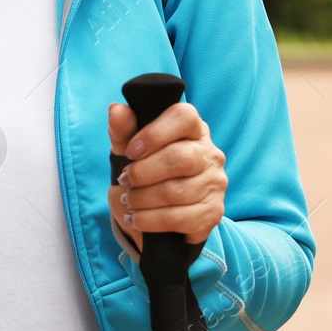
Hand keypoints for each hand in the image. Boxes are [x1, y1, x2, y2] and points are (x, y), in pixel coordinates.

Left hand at [106, 100, 226, 249]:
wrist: (157, 212)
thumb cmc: (146, 171)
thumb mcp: (130, 149)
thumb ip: (123, 130)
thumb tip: (116, 110)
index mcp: (193, 129)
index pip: (184, 117)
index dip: (154, 133)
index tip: (130, 151)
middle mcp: (210, 153)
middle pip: (180, 158)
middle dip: (143, 172)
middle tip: (123, 180)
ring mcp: (215, 183)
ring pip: (177, 192)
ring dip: (142, 199)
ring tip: (127, 200)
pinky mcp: (213, 212)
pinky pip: (180, 218)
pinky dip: (150, 220)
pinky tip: (136, 218)